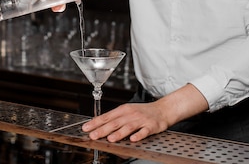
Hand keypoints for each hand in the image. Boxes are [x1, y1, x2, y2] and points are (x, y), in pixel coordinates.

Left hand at [81, 84, 207, 141]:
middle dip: (103, 129)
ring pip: (128, 126)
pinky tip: (133, 139)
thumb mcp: (127, 111)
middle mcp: (131, 114)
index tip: (86, 128)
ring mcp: (141, 120)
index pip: (107, 116)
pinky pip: (144, 131)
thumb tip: (99, 124)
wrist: (162, 109)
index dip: (95, 122)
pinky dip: (138, 135)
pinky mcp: (151, 126)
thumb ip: (115, 118)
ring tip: (110, 139)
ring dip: (119, 133)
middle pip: (115, 122)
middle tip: (93, 135)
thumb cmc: (143, 112)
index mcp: (123, 110)